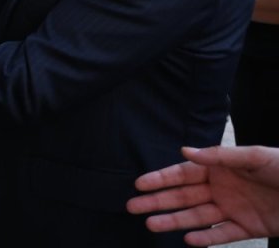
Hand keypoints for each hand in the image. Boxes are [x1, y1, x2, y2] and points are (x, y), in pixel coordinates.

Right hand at [126, 145, 278, 245]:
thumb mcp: (257, 157)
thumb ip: (221, 156)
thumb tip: (186, 152)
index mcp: (222, 168)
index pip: (185, 173)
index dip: (162, 178)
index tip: (139, 183)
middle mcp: (223, 188)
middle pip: (184, 196)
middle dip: (158, 201)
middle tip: (133, 206)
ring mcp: (234, 208)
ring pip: (198, 216)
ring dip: (174, 221)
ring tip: (151, 226)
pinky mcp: (248, 227)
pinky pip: (222, 234)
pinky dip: (206, 238)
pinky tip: (189, 240)